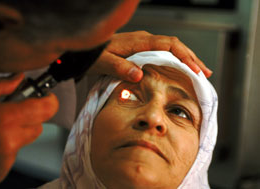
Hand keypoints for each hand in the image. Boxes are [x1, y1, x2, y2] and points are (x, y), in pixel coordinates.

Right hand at [0, 73, 58, 184]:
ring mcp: (3, 162)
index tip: (42, 97)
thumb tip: (19, 78)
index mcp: (4, 120)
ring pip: (25, 140)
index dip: (47, 100)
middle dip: (27, 117)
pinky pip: (12, 155)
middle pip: (38, 125)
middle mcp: (8, 144)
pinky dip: (4, 149)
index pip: (47, 109)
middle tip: (6, 113)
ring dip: (15, 133)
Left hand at [89, 31, 211, 81]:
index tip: (195, 70)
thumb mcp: (104, 63)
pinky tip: (179, 69)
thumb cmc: (93, 55)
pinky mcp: (141, 50)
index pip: (169, 45)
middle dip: (192, 59)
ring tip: (199, 72)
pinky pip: (163, 53)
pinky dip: (175, 61)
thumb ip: (120, 67)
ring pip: (171, 49)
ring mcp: (143, 44)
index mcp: (139, 42)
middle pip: (175, 46)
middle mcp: (144, 40)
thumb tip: (139, 74)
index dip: (185, 57)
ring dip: (186, 59)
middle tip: (205, 73)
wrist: (85, 49)